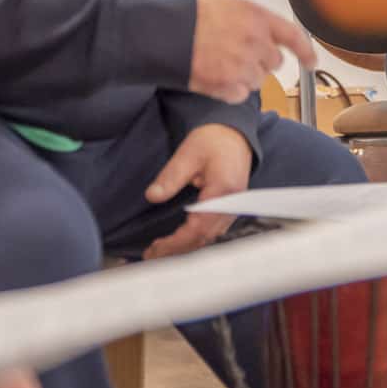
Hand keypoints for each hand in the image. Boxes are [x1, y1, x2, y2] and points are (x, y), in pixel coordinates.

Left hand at [142, 124, 252, 259]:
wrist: (233, 133)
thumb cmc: (212, 140)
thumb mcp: (187, 154)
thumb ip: (170, 177)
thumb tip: (153, 196)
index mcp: (223, 191)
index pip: (198, 228)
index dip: (175, 242)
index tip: (154, 249)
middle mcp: (233, 203)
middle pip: (205, 238)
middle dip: (177, 250)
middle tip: (151, 254)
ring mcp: (234, 206)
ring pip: (211, 237)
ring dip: (186, 247)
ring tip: (161, 250)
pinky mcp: (231, 207)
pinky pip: (215, 230)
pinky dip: (196, 239)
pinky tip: (180, 240)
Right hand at [190, 0, 314, 103]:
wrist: (164, 32)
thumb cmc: (192, 15)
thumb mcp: (229, 5)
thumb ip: (253, 20)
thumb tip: (264, 33)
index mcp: (258, 18)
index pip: (294, 36)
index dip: (306, 51)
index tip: (311, 62)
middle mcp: (256, 41)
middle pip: (274, 63)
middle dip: (260, 62)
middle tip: (236, 55)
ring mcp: (243, 64)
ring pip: (257, 81)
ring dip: (243, 76)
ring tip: (219, 63)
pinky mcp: (228, 84)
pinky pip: (240, 95)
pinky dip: (229, 91)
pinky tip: (214, 76)